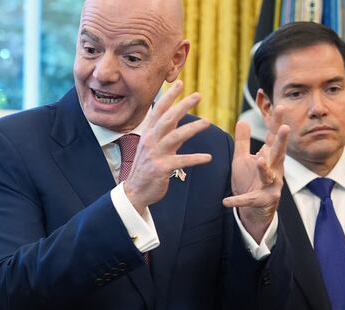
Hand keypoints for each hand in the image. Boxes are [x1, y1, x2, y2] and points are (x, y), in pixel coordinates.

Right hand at [123, 80, 212, 211]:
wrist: (135, 191)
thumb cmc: (147, 167)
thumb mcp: (152, 145)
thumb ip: (165, 132)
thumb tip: (176, 117)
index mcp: (148, 134)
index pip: (158, 111)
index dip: (169, 96)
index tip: (180, 83)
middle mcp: (150, 141)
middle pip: (167, 119)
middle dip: (182, 105)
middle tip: (198, 95)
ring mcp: (155, 154)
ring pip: (174, 137)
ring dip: (192, 128)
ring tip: (207, 122)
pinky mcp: (161, 168)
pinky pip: (180, 161)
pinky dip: (195, 158)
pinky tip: (208, 158)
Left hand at [222, 107, 289, 242]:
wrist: (253, 210)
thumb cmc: (250, 181)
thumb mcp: (243, 159)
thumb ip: (243, 141)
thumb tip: (242, 120)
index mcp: (269, 158)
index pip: (274, 137)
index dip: (277, 122)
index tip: (281, 105)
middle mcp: (274, 170)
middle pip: (278, 153)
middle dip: (282, 141)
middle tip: (285, 127)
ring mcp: (270, 186)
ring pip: (269, 175)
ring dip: (264, 168)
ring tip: (258, 160)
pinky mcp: (262, 201)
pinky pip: (249, 200)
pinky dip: (237, 200)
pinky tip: (225, 201)